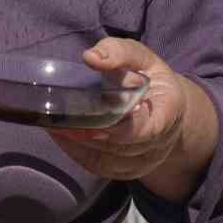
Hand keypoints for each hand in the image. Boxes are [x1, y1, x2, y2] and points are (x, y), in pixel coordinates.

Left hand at [48, 37, 218, 203]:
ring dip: (80, 143)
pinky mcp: (127, 169)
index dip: (120, 128)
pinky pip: (100, 167)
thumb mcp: (139, 56)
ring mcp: (145, 160)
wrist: (163, 104)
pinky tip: (60, 135)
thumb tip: (91, 58)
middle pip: (121, 146)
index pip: (148, 130)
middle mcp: (160, 142)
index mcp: (168, 111)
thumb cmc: (147, 76)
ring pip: (108, 159)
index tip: (94, 115)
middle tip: (59, 115)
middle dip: (90, 132)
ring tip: (54, 123)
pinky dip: (77, 153)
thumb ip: (118, 52)